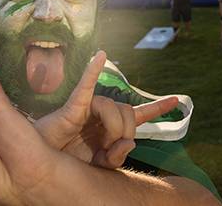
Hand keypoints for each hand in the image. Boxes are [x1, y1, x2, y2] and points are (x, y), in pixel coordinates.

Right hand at [34, 51, 177, 168]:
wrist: (45, 163)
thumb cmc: (69, 161)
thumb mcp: (100, 165)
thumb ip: (117, 157)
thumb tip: (132, 142)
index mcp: (110, 126)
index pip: (138, 114)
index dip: (157, 108)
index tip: (176, 101)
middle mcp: (102, 113)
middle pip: (128, 112)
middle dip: (124, 132)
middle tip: (109, 149)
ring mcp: (89, 107)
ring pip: (113, 108)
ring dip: (112, 128)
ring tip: (98, 144)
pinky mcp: (74, 105)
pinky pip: (86, 86)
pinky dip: (93, 70)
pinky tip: (101, 55)